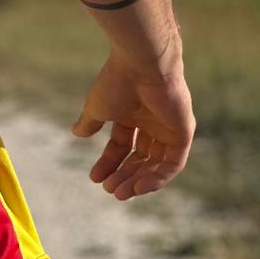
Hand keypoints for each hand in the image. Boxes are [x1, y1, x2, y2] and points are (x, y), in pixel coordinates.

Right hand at [71, 48, 194, 199]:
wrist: (142, 65)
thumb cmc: (117, 83)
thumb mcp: (97, 107)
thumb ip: (90, 122)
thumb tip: (76, 133)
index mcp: (132, 114)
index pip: (121, 146)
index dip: (109, 163)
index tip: (94, 178)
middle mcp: (152, 122)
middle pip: (139, 158)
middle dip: (124, 175)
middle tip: (110, 190)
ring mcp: (169, 128)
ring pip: (155, 164)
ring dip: (139, 181)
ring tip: (121, 192)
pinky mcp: (183, 133)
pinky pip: (172, 164)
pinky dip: (157, 178)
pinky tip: (139, 186)